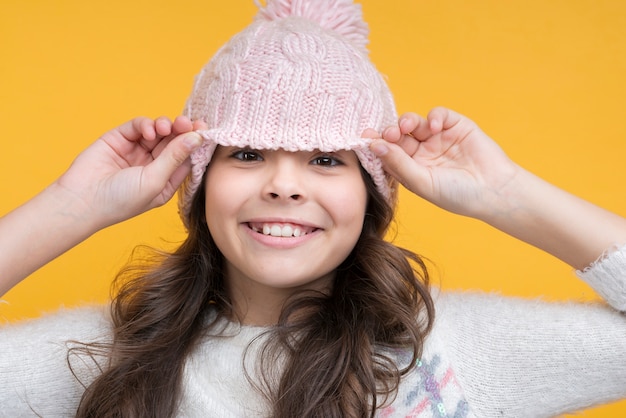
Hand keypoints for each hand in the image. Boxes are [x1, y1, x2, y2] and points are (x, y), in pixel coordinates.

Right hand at [55, 116, 205, 227]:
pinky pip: (139, 126)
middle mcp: (153, 165)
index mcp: (166, 181)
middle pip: (175, 142)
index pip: (187, 158)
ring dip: (166, 126)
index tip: (204, 130)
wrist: (80, 200)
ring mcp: (137, 151)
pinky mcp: (120, 139)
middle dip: (183, 131)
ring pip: (159, 132)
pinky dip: (146, 125)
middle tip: (188, 122)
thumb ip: (174, 157)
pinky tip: (149, 131)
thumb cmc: (120, 200)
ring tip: (166, 127)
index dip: (196, 144)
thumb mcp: (155, 180)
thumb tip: (196, 137)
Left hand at [366, 107, 519, 219]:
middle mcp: (421, 152)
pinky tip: (435, 127)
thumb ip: (399, 163)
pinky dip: (433, 117)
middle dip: (390, 132)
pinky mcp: (455, 126)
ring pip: (414, 122)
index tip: (365, 138)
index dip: (376, 144)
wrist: (495, 191)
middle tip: (388, 134)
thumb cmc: (458, 195)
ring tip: (407, 127)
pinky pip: (438, 114)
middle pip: (397, 135)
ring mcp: (438, 138)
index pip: (388, 152)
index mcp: (410, 168)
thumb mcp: (423, 182)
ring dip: (406, 121)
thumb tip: (374, 145)